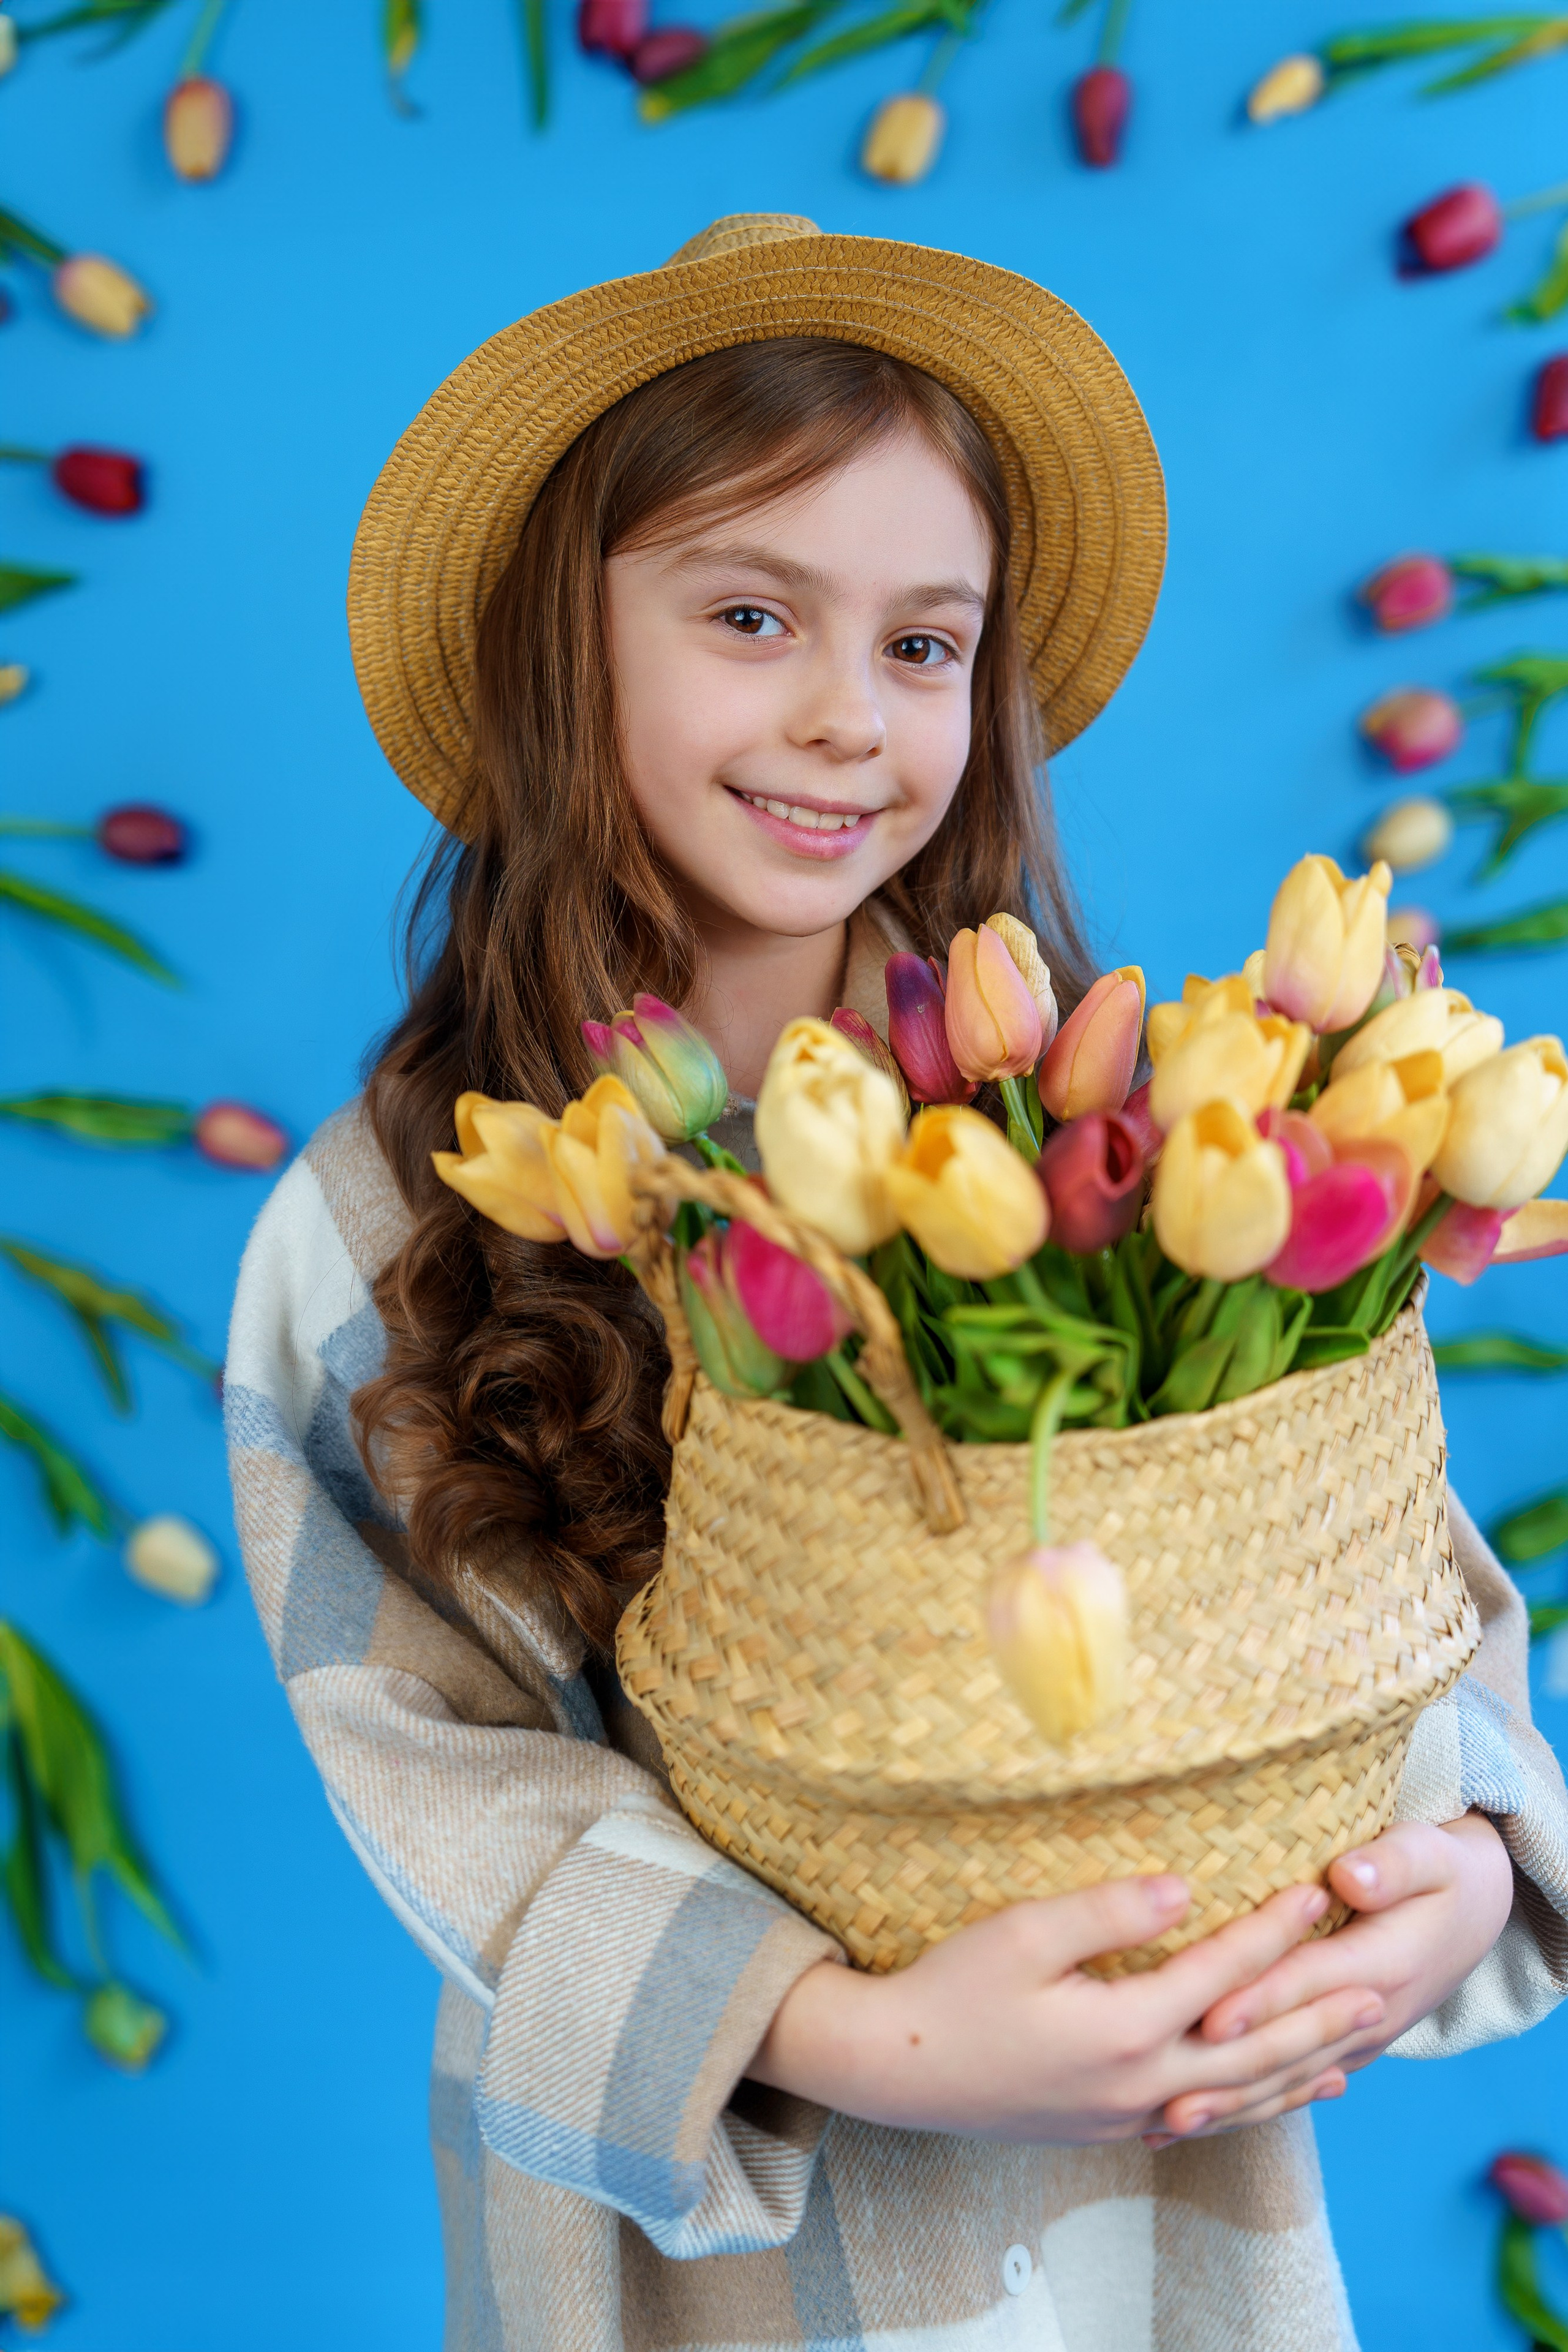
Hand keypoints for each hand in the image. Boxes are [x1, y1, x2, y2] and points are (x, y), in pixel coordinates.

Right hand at [746, 1873, 1386, 2145]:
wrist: (897, 2071)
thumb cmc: (951, 1990)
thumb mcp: (1021, 1934)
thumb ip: (1107, 1912)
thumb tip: (1185, 1888)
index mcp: (1121, 2029)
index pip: (1221, 1974)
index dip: (1272, 1930)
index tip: (1317, 1892)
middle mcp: (1139, 2084)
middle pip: (1253, 2050)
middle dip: (1320, 2015)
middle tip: (1382, 1986)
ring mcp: (1127, 2116)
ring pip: (1240, 2098)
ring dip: (1304, 2068)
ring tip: (1359, 2046)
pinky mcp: (1111, 2128)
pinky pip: (1208, 2122)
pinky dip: (1257, 2106)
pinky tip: (1282, 2093)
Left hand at [1146, 1813, 1514, 2147]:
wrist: (1476, 1916)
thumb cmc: (1440, 1873)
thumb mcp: (1429, 1854)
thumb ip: (1392, 1865)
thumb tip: (1349, 1876)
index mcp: (1383, 1964)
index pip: (1309, 1983)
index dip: (1259, 2001)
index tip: (1209, 2019)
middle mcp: (1368, 2015)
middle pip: (1289, 2048)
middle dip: (1228, 2076)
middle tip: (1168, 2104)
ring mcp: (1357, 2042)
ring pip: (1287, 2080)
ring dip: (1230, 2105)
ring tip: (1167, 2125)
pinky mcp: (1345, 2050)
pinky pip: (1294, 2086)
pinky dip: (1248, 2106)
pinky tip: (1198, 2122)